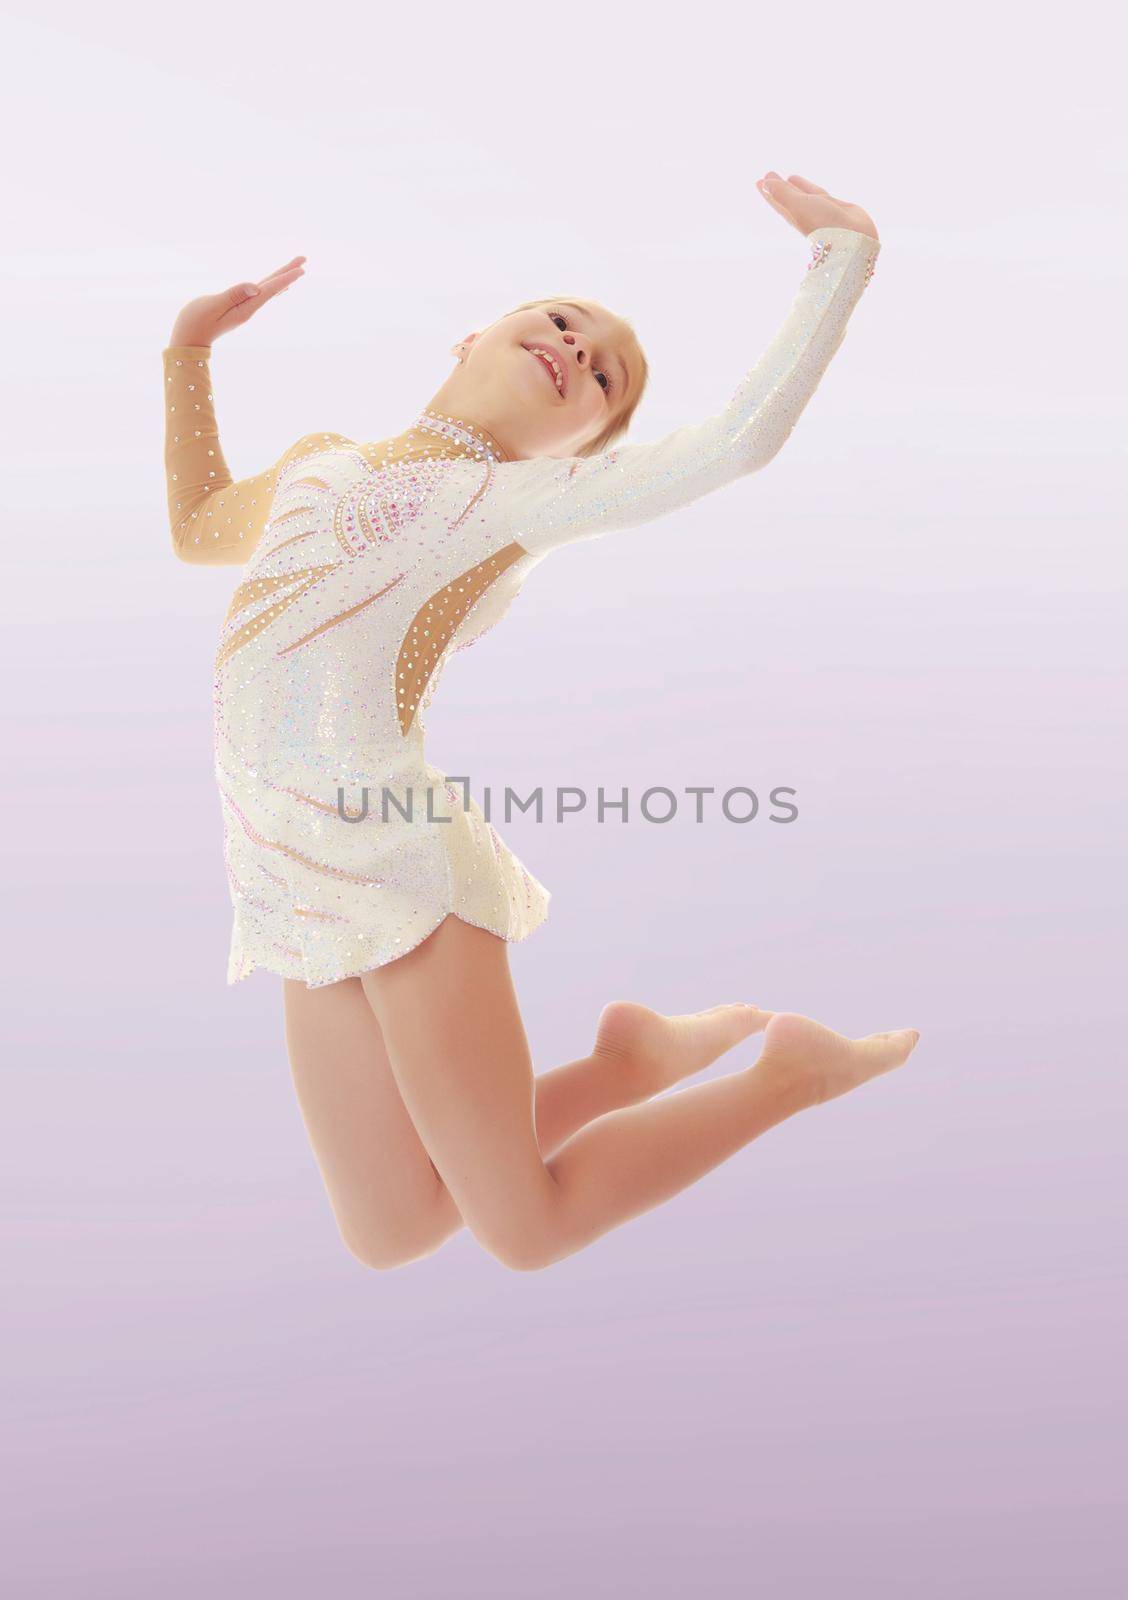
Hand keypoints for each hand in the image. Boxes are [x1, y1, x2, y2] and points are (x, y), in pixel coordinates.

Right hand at [168, 255, 307, 347]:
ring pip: (267, 290)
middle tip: (304, 259)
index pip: (269, 289)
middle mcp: (249, 309)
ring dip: (281, 279)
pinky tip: (275, 287)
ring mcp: (244, 309)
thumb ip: (234, 295)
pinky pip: (259, 294)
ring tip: (296, 271)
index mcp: (245, 308)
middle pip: (272, 288)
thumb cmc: (195, 322)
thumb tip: (256, 287)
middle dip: (288, 273)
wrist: (188, 341)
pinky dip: (270, 287)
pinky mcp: (237, 308)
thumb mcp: (213, 306)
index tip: (302, 268)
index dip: (285, 277)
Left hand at [758, 173, 877, 242]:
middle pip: (788, 196)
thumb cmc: (823, 224)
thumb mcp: (799, 206)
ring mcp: (820, 210)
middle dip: (779, 186)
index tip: (759, 181)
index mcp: (794, 215)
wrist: (853, 238)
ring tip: (789, 177)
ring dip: (796, 187)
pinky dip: (814, 190)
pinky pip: (820, 195)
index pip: (777, 200)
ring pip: (805, 195)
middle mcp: (805, 213)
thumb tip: (764, 183)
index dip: (768, 191)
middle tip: (769, 175)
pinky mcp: (835, 207)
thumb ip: (783, 194)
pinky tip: (813, 188)